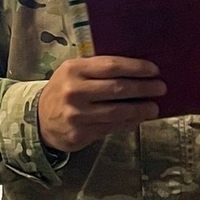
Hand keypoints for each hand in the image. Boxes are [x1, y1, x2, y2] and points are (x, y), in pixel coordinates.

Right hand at [37, 55, 164, 152]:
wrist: (39, 119)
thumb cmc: (63, 90)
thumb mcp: (73, 72)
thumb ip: (97, 69)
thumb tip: (136, 70)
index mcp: (74, 69)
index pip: (111, 66)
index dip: (136, 68)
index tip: (154, 70)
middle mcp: (74, 91)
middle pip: (118, 88)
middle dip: (143, 88)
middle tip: (161, 88)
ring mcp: (77, 114)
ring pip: (118, 111)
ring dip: (140, 109)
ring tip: (154, 107)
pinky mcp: (81, 133)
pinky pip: (112, 127)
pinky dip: (129, 123)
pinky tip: (138, 119)